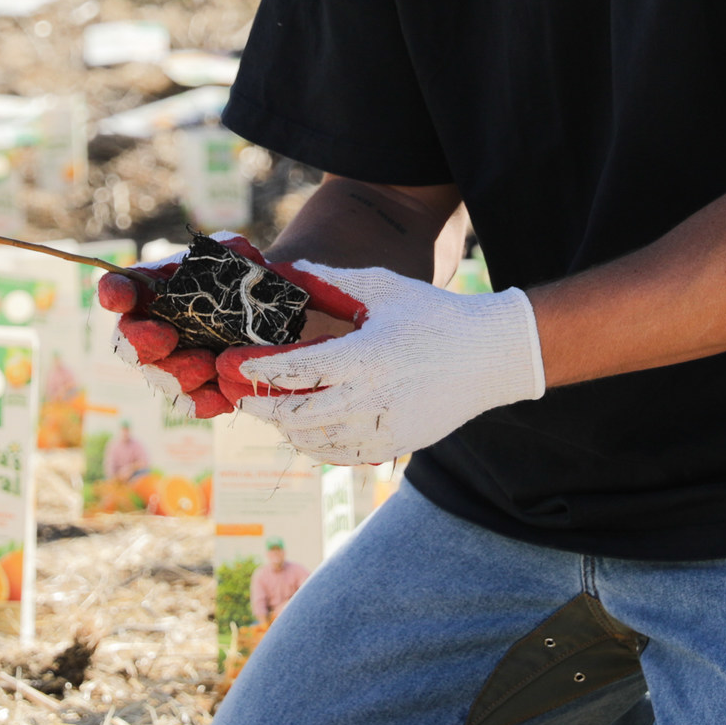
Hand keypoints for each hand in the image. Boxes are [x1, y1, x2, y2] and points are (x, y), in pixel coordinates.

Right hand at [95, 237, 365, 416]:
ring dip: (176, 374)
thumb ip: (231, 250)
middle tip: (166, 337)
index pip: (118, 289)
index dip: (112, 293)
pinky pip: (194, 405)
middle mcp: (154, 329)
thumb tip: (238, 252)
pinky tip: (222, 395)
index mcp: (152, 291)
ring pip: (159, 379)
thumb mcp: (240, 255)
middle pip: (127, 344)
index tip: (118, 295)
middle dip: (139, 343)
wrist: (273, 309)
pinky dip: (205, 402)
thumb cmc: (244, 276)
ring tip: (206, 364)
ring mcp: (175, 364)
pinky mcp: (202, 391)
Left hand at [228, 260, 547, 463]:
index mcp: (364, 356)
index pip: (296, 372)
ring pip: (318, 442)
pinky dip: (319, 447)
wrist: (490, 356)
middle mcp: (371, 398)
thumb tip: (288, 269)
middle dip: (262, 409)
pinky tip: (308, 434)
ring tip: (274, 415)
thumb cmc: (434, 315)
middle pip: (298, 415)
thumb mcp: (383, 288)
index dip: (258, 372)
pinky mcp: (398, 444)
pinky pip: (345, 455)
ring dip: (288, 430)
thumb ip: (332, 281)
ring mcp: (385, 426)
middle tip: (242, 400)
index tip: (235, 366)